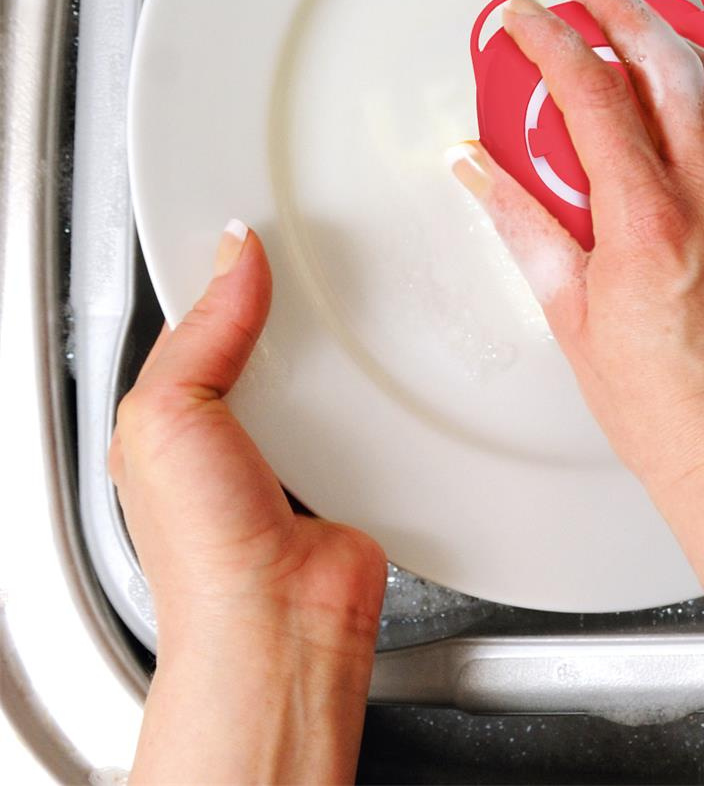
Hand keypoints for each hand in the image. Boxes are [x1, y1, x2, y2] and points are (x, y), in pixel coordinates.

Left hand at [111, 224, 385, 782]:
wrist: (279, 620)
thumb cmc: (205, 548)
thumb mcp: (167, 416)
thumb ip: (201, 333)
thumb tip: (233, 256)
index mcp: (175, 413)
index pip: (202, 317)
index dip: (226, 271)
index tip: (260, 228)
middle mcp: (235, 428)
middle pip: (272, 335)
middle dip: (295, 301)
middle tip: (322, 256)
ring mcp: (298, 445)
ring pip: (326, 366)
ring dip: (346, 344)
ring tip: (364, 302)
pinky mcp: (356, 462)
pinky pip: (374, 406)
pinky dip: (386, 388)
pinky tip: (392, 368)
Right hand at [451, 0, 703, 783]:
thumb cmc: (666, 413)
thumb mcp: (571, 317)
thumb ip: (525, 227)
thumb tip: (482, 172)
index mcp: (648, 221)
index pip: (592, 96)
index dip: (551, 42)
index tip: (525, 19)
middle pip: (668, 66)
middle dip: (621, 10)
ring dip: (684, 45)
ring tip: (647, 32)